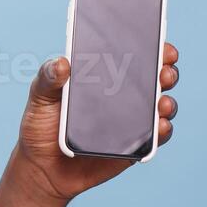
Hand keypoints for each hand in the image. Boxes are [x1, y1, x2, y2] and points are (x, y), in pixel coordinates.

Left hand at [11, 42, 179, 204]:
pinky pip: (155, 138)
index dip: (149, 44)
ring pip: (160, 107)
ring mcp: (131, 121)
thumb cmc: (40, 126)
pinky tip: (161, 125)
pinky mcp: (133, 147)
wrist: (41, 167)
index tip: (157, 39)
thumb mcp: (39, 97)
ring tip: (162, 102)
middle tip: (163, 71)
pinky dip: (163, 130)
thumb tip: (62, 62)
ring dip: (167, 101)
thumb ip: (48, 78)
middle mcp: (122, 96)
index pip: (131, 55)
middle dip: (165, 71)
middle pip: (153, 78)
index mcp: (102, 77)